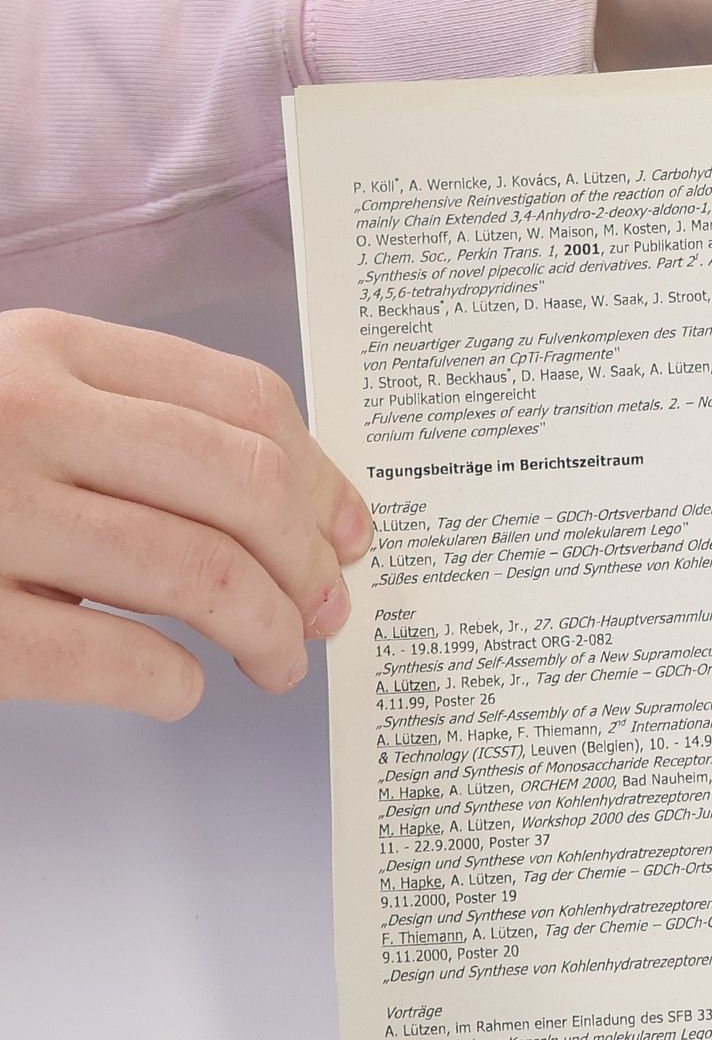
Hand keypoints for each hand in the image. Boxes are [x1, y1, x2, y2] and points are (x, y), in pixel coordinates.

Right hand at [0, 309, 372, 718]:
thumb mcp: (16, 395)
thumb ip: (131, 422)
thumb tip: (300, 507)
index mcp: (48, 351)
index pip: (247, 402)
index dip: (323, 479)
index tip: (349, 532)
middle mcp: (22, 417)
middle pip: (245, 487)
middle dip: (310, 563)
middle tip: (326, 611)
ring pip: (200, 574)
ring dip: (268, 632)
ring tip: (277, 662)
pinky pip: (113, 658)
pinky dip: (173, 685)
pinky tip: (178, 688)